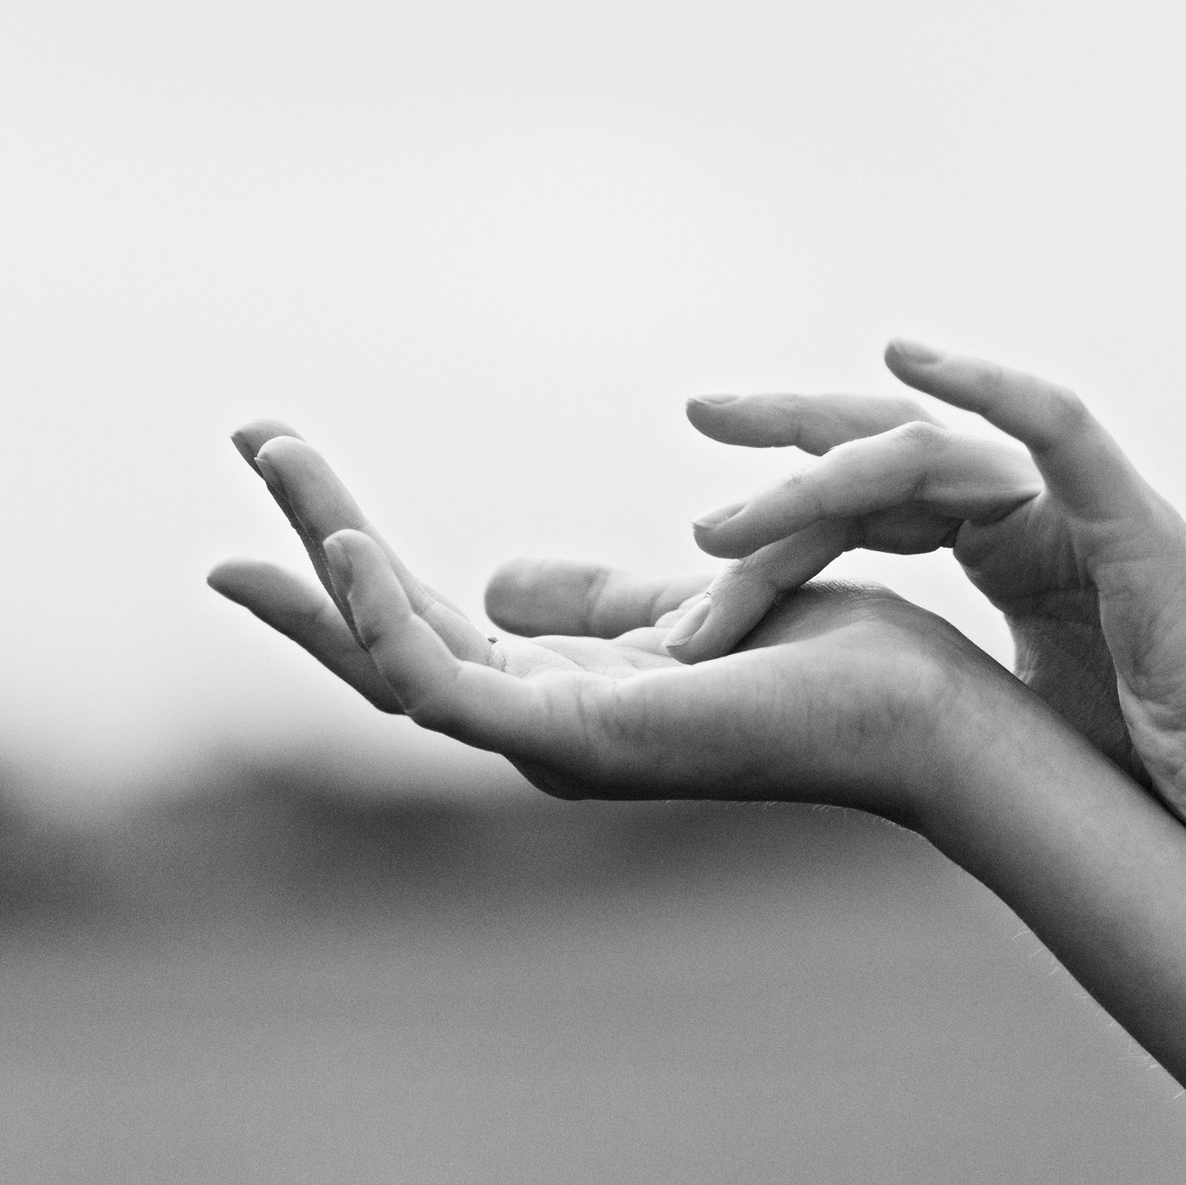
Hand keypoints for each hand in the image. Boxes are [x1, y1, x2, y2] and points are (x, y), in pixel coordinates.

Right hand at [207, 425, 1014, 818]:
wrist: (935, 715)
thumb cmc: (842, 665)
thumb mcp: (683, 609)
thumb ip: (593, 599)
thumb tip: (498, 577)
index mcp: (569, 701)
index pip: (425, 627)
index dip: (348, 556)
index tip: (284, 467)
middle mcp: (548, 734)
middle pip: (386, 643)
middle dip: (307, 546)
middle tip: (249, 434)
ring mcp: (556, 750)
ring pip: (392, 661)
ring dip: (326, 563)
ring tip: (278, 456)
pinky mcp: (581, 746)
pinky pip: (446, 685)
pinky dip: (384, 618)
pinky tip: (348, 544)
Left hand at [677, 340, 1185, 861]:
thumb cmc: (1148, 774)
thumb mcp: (1015, 709)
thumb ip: (949, 671)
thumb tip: (859, 692)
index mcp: (1014, 547)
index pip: (885, 496)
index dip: (797, 494)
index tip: (707, 523)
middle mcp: (1043, 510)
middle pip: (895, 448)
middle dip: (792, 431)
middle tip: (700, 411)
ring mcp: (1089, 509)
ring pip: (937, 452)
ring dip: (828, 469)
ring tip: (736, 513)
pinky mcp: (1137, 524)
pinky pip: (1058, 425)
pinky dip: (986, 385)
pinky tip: (903, 358)